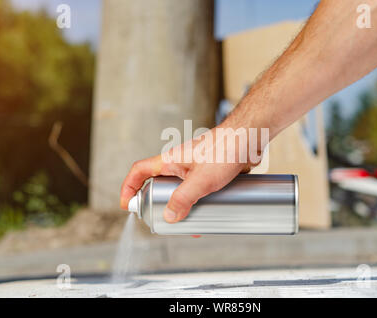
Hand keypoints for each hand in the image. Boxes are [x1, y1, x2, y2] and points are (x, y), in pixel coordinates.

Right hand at [120, 123, 262, 223]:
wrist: (249, 139)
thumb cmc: (225, 149)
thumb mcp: (202, 179)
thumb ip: (184, 198)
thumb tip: (169, 217)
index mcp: (170, 161)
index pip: (140, 171)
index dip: (129, 187)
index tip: (126, 204)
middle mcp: (180, 164)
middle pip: (159, 185)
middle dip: (158, 204)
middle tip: (162, 221)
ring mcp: (195, 169)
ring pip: (180, 190)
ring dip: (181, 206)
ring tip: (187, 224)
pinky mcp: (210, 174)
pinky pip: (198, 191)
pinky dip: (198, 203)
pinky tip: (207, 214)